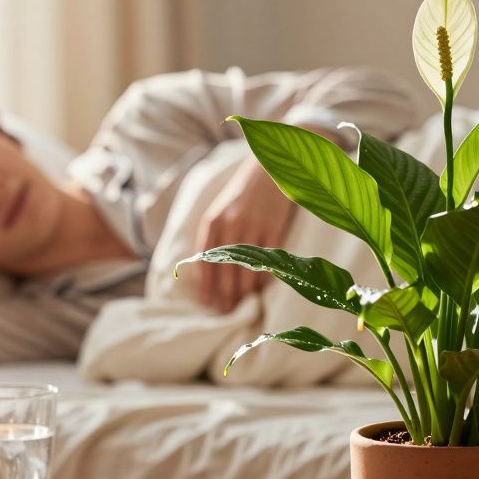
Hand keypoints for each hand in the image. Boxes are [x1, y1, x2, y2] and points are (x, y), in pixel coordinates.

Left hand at [195, 156, 296, 312]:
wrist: (269, 168)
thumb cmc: (243, 191)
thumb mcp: (222, 208)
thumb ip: (215, 234)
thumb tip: (209, 267)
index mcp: (213, 220)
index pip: (205, 259)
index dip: (205, 283)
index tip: (206, 302)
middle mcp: (230, 224)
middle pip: (225, 268)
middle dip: (225, 293)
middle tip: (226, 311)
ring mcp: (253, 225)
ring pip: (246, 267)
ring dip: (244, 290)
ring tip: (243, 305)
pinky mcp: (274, 226)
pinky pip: (268, 258)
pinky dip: (265, 275)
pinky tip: (262, 288)